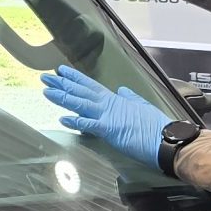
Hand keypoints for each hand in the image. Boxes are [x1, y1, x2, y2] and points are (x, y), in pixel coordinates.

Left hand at [42, 65, 172, 169]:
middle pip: (81, 91)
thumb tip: (122, 91)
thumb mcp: (142, 106)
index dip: (75, 78)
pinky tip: (62, 118)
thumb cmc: (156, 125)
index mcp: (115, 100)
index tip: (62, 72)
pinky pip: (88, 124)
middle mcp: (108, 104)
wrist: (165, 138)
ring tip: (47, 91)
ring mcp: (108, 115)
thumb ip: (130, 98)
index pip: (91, 86)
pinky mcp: (109, 129)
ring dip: (63, 97)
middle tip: (45, 77)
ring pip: (80, 104)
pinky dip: (75, 121)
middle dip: (62, 84)